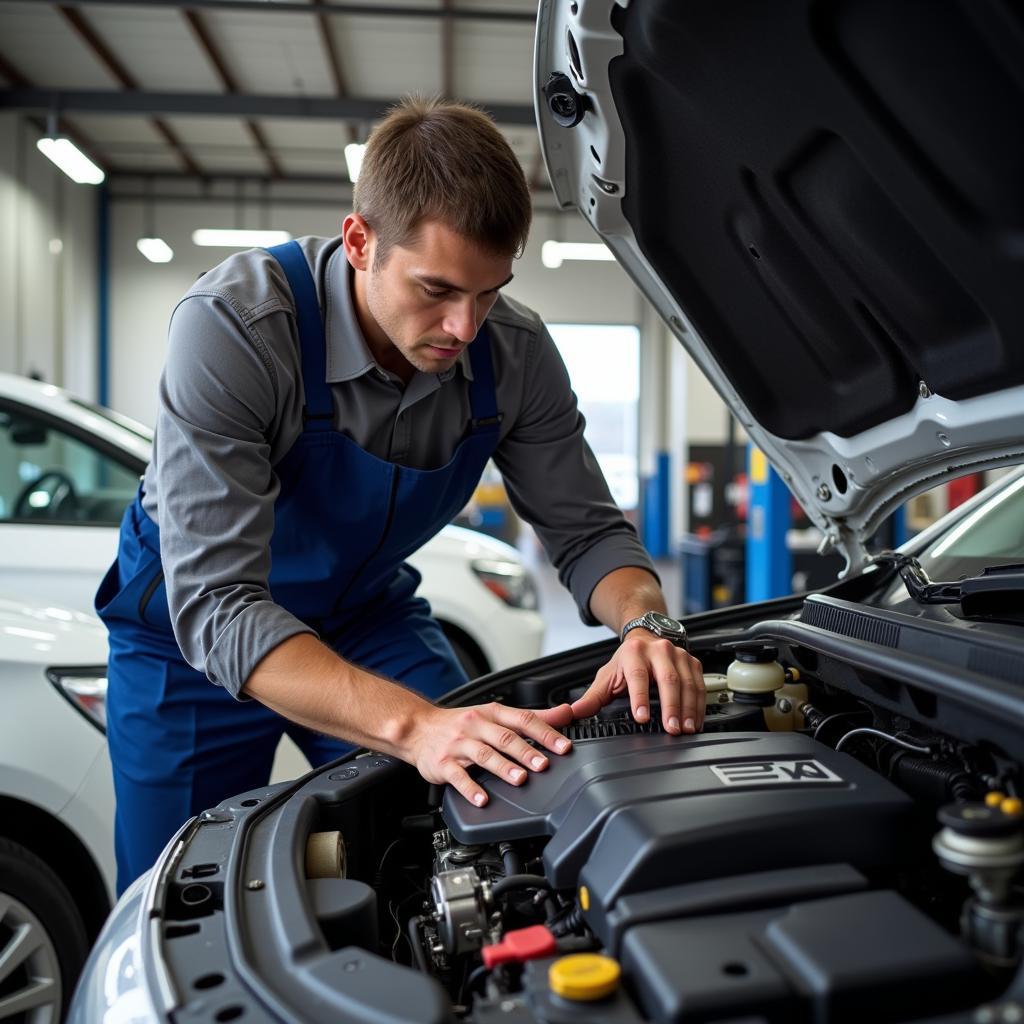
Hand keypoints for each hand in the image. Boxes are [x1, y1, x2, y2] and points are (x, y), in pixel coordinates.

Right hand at [405, 702, 573, 805]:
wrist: (418, 728)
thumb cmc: (461, 723)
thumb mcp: (494, 714)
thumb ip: (530, 716)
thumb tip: (564, 713)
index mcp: (491, 714)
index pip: (522, 719)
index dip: (545, 732)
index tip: (563, 746)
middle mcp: (476, 726)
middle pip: (504, 737)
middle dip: (526, 752)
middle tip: (544, 764)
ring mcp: (458, 745)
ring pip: (483, 754)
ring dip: (503, 767)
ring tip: (520, 780)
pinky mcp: (442, 763)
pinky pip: (457, 776)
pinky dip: (470, 788)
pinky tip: (482, 799)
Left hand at [571, 632, 704, 734]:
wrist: (646, 636)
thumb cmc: (627, 660)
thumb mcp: (608, 675)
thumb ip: (593, 696)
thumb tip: (575, 712)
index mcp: (634, 652)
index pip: (637, 676)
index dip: (639, 697)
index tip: (642, 717)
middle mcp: (659, 650)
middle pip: (668, 680)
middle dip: (671, 707)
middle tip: (671, 729)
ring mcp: (678, 655)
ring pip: (688, 683)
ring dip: (689, 709)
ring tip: (686, 729)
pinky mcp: (693, 662)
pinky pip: (700, 685)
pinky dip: (699, 706)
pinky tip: (696, 721)